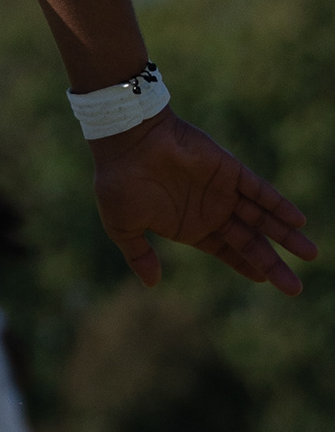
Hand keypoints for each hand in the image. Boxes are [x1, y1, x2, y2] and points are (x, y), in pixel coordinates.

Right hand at [91, 109, 316, 292]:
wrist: (127, 143)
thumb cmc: (119, 184)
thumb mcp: (124, 228)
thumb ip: (139, 256)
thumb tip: (152, 284)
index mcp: (190, 227)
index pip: (227, 251)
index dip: (247, 265)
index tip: (265, 280)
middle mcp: (212, 211)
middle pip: (250, 242)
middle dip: (273, 264)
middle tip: (295, 288)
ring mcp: (223, 191)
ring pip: (262, 219)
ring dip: (286, 236)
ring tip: (311, 255)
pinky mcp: (231, 171)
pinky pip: (260, 191)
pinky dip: (279, 205)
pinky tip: (298, 221)